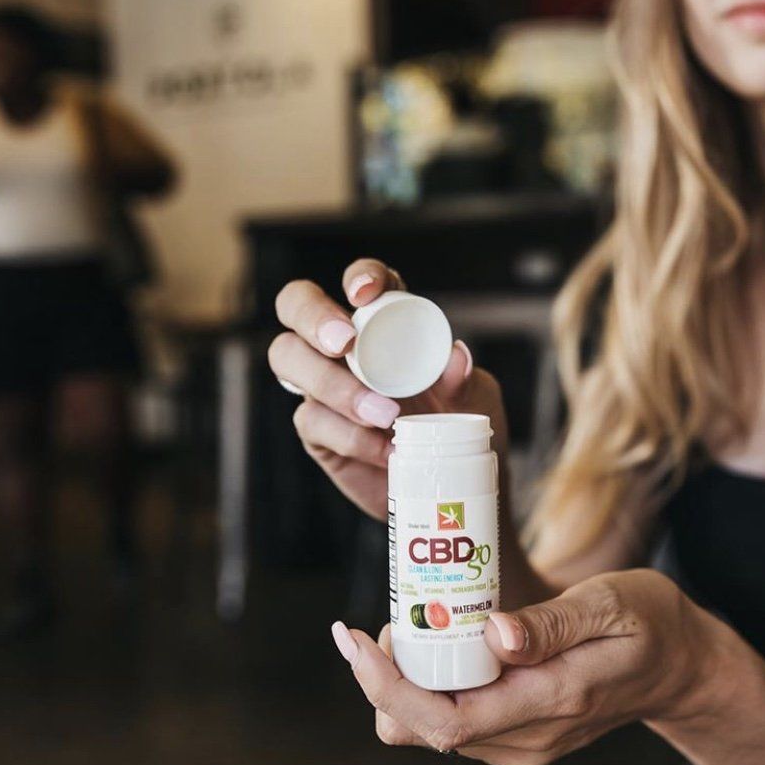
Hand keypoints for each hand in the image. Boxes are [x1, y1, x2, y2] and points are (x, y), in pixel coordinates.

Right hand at [268, 258, 510, 521]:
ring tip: (384, 413)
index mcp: (386, 321)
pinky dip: (349, 434)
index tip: (365, 293)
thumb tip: (457, 356)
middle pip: (296, 305)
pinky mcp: (316, 427)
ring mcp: (321, 384)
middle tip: (345, 345)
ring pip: (288, 359)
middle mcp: (345, 345)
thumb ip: (465, 381)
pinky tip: (384, 449)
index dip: (359, 275)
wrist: (447, 489)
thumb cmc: (460, 428)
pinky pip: (311, 419)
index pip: (364, 280)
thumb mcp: (476, 402)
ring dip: (332, 384)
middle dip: (313, 316)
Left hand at [332, 569, 716, 764]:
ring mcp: (522, 745)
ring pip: (430, 731)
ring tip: (408, 622)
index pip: (445, 718)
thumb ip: (553, 623)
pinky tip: (435, 641)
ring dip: (403, 682)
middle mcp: (528, 739)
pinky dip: (428, 686)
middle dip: (383, 679)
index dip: (386, 685)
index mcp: (550, 701)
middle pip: (423, 731)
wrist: (681, 668)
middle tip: (380, 620)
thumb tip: (493, 633)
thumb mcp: (612, 603)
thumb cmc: (648, 622)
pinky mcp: (516, 738)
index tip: (355, 638)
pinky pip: (453, 721)